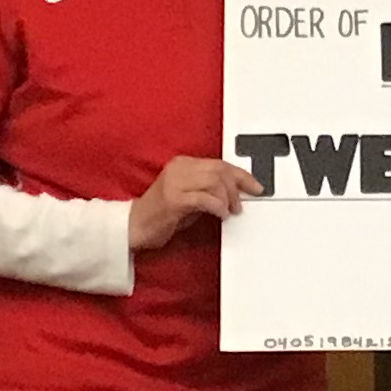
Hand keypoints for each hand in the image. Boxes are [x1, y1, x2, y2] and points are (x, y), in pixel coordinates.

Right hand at [129, 156, 261, 249]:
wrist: (134, 227)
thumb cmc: (163, 215)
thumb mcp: (189, 196)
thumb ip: (209, 189)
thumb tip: (237, 192)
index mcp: (183, 164)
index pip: (220, 163)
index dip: (242, 175)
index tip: (256, 186)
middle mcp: (179, 168)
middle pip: (220, 170)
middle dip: (237, 188)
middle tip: (240, 205)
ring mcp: (175, 183)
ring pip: (215, 182)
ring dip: (228, 199)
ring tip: (229, 212)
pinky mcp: (173, 199)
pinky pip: (204, 198)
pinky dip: (217, 207)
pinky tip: (220, 215)